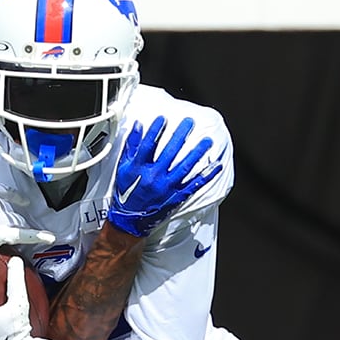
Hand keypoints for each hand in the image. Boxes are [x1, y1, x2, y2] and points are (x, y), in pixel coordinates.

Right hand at [106, 116, 222, 237]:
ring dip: (197, 153)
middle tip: (190, 122)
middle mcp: (154, 176)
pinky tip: (215, 166)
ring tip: (207, 141)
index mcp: (139, 168)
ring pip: (185, 167)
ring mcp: (166, 187)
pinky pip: (194, 185)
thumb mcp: (123, 168)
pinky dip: (206, 176)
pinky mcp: (176, 196)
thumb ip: (131, 146)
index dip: (156, 130)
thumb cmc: (126, 193)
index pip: (149, 145)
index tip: (164, 118)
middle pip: (170, 152)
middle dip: (181, 135)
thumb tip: (138, 126)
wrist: (129, 221)